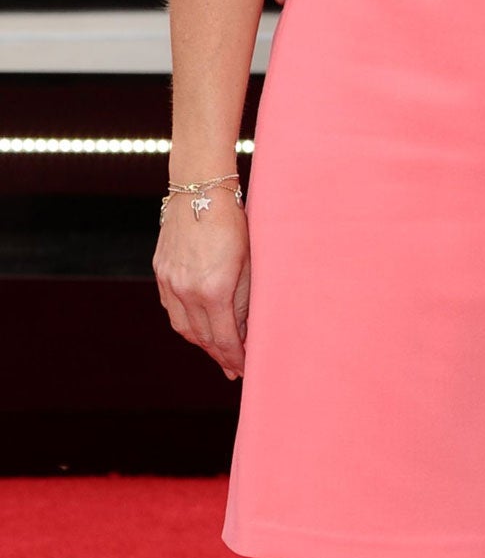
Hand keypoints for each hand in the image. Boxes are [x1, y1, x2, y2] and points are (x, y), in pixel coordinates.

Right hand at [153, 194, 250, 377]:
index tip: (246, 369)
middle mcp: (186, 291)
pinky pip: (172, 308)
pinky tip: (198, 325)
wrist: (200, 189)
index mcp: (213, 290)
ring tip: (218, 351)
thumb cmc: (234, 222)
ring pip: (184, 327)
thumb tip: (247, 329)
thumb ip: (247, 299)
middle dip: (220, 356)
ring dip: (201, 343)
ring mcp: (169, 282)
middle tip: (234, 368)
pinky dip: (186, 322)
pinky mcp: (161, 271)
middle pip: (202, 338)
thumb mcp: (250, 261)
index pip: (224, 339)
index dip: (236, 358)